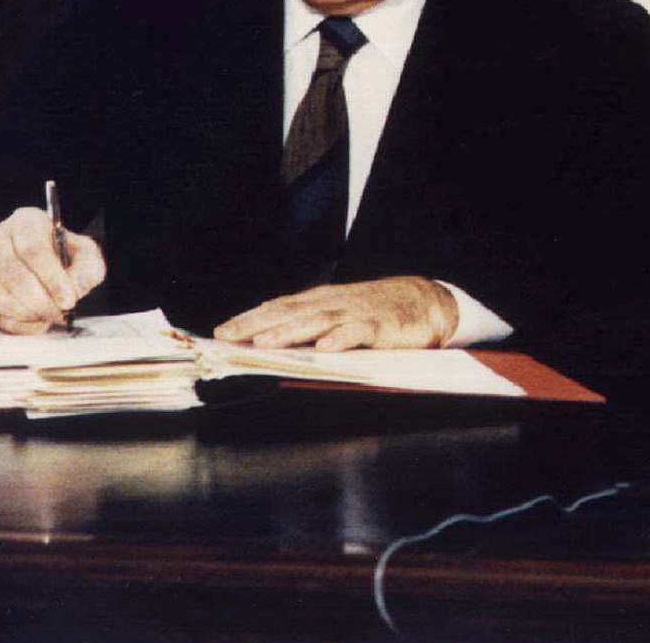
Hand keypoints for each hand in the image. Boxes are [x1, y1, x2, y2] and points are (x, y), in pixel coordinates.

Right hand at [0, 207, 106, 334]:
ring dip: (28, 314)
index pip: (33, 250)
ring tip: (49, 316)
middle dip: (41, 301)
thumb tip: (73, 289)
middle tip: (60, 313)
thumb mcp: (84, 254)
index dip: (52, 278)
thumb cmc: (63, 255)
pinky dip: (17, 324)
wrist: (38, 263)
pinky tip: (36, 322)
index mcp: (26, 222)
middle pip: (14, 276)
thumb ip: (86, 269)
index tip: (68, 300)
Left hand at [213, 277, 458, 350]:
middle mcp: (335, 303)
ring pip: (318, 321)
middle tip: (229, 337)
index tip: (221, 331)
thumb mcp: (342, 314)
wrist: (428, 303)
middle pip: (291, 312)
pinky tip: (325, 348)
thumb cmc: (380, 312)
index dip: (250, 318)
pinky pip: (358, 332)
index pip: (280, 306)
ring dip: (290, 331)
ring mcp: (357, 313)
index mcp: (323, 300)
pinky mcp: (381, 325)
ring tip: (264, 344)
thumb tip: (269, 341)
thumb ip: (312, 324)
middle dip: (257, 325)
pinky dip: (341, 339)